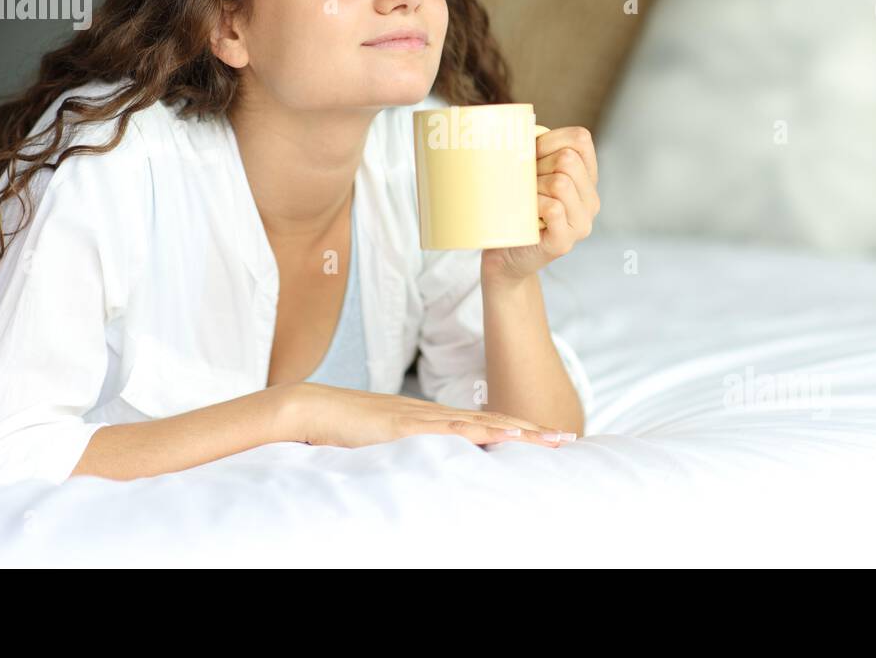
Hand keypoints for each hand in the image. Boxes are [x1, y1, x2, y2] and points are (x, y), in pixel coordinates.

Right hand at [283, 382, 575, 448]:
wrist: (307, 408)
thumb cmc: (338, 429)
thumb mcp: (381, 444)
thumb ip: (404, 451)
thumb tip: (424, 467)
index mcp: (427, 418)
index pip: (481, 422)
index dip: (515, 429)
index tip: (546, 437)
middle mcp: (430, 413)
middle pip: (492, 420)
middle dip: (532, 429)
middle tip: (568, 437)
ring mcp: (419, 417)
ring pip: (481, 422)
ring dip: (520, 430)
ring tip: (553, 439)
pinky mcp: (406, 426)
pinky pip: (451, 429)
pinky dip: (482, 431)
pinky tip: (506, 435)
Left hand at [481, 125, 599, 283]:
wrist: (503, 256)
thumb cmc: (514, 209)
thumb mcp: (528, 175)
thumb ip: (533, 152)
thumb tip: (515, 126)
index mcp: (587, 179)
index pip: (580, 138)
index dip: (550, 139)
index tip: (529, 154)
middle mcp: (591, 200)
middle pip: (568, 159)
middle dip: (537, 165)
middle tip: (522, 183)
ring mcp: (581, 223)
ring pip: (561, 182)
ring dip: (533, 186)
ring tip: (522, 200)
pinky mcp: (564, 241)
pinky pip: (554, 208)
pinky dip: (533, 205)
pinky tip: (525, 214)